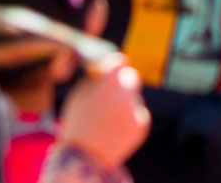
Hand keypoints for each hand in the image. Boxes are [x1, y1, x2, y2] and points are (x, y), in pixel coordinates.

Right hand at [56, 53, 149, 169]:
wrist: (83, 158)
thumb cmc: (77, 123)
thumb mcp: (79, 96)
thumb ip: (97, 79)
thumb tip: (111, 66)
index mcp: (109, 82)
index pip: (118, 62)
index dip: (113, 65)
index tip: (111, 68)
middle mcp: (126, 92)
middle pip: (131, 77)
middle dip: (122, 82)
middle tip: (111, 91)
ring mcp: (136, 108)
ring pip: (134, 97)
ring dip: (125, 103)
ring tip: (107, 120)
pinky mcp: (143, 122)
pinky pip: (138, 113)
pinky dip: (130, 118)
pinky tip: (115, 130)